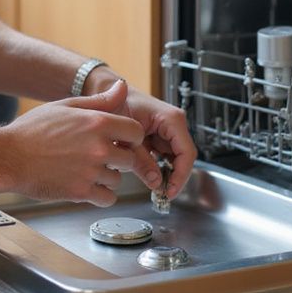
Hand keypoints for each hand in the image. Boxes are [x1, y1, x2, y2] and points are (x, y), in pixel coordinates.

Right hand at [2, 81, 144, 206]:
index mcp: (96, 123)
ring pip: (118, 179)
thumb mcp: (65, 106)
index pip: (136, 132)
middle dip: (118, 158)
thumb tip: (122, 86)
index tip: (120, 140)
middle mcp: (98, 147)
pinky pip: (108, 198)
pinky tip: (86, 184)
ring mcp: (91, 172)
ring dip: (107, 176)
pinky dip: (100, 195)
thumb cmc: (32, 130)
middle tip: (100, 156)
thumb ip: (99, 100)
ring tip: (85, 169)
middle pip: (130, 158)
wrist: (7, 157)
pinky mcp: (81, 192)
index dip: (130, 137)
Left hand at [83, 68, 195, 198]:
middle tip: (162, 196)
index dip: (181, 175)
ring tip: (155, 190)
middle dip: (174, 178)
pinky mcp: (161, 137)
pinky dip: (159, 168)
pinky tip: (149, 177)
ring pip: (175, 159)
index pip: (186, 152)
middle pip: (183, 158)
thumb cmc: (114, 106)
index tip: (170, 191)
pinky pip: (165, 157)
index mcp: (170, 118)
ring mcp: (168, 130)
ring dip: (166, 174)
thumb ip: (140, 160)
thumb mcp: (125, 137)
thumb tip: (156, 182)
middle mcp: (173, 124)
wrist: (105, 97)